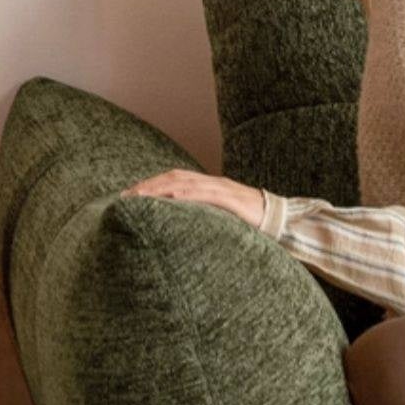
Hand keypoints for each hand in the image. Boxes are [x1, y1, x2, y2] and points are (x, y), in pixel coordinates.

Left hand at [123, 170, 266, 229]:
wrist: (280, 220)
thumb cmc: (249, 222)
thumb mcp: (220, 218)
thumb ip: (201, 216)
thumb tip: (178, 227)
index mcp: (207, 185)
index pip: (172, 179)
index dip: (150, 184)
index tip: (128, 195)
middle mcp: (211, 182)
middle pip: (173, 177)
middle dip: (147, 185)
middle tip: (124, 197)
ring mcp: (221, 188)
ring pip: (185, 183)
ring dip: (160, 188)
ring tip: (139, 196)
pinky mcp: (231, 199)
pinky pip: (206, 194)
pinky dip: (187, 194)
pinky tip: (171, 198)